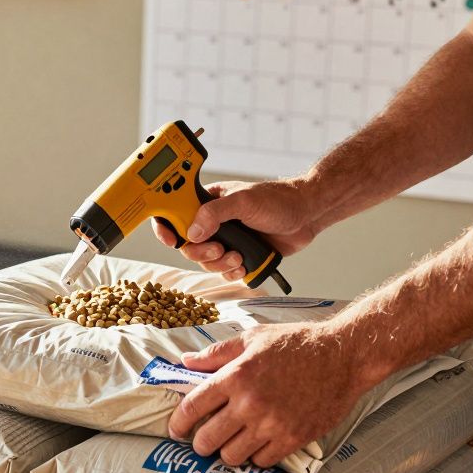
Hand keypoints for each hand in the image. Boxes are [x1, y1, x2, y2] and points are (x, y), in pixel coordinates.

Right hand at [151, 179, 318, 281]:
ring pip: (205, 261)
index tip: (170, 240)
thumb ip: (215, 213)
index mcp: (208, 203)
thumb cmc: (277, 200)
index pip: (176, 213)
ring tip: (238, 257)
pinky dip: (232, 272)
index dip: (167, 227)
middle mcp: (213, 223)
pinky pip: (224, 272)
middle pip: (188, 245)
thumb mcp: (243, 201)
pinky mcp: (239, 255)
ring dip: (219, 264)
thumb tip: (193, 231)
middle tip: (220, 249)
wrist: (306, 215)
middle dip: (201, 252)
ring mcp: (226, 240)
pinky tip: (245, 264)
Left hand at [167, 321, 377, 468]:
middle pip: (208, 440)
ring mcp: (272, 424)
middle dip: (201, 443)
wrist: (343, 356)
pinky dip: (255, 456)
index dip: (178, 423)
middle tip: (204, 440)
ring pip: (232, 456)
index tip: (176, 429)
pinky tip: (257, 443)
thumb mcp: (253, 338)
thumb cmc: (297, 343)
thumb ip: (217, 353)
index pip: (192, 408)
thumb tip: (186, 360)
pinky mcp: (293, 438)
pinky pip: (261, 461)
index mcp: (235, 375)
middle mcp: (250, 403)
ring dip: (227, 452)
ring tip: (231, 442)